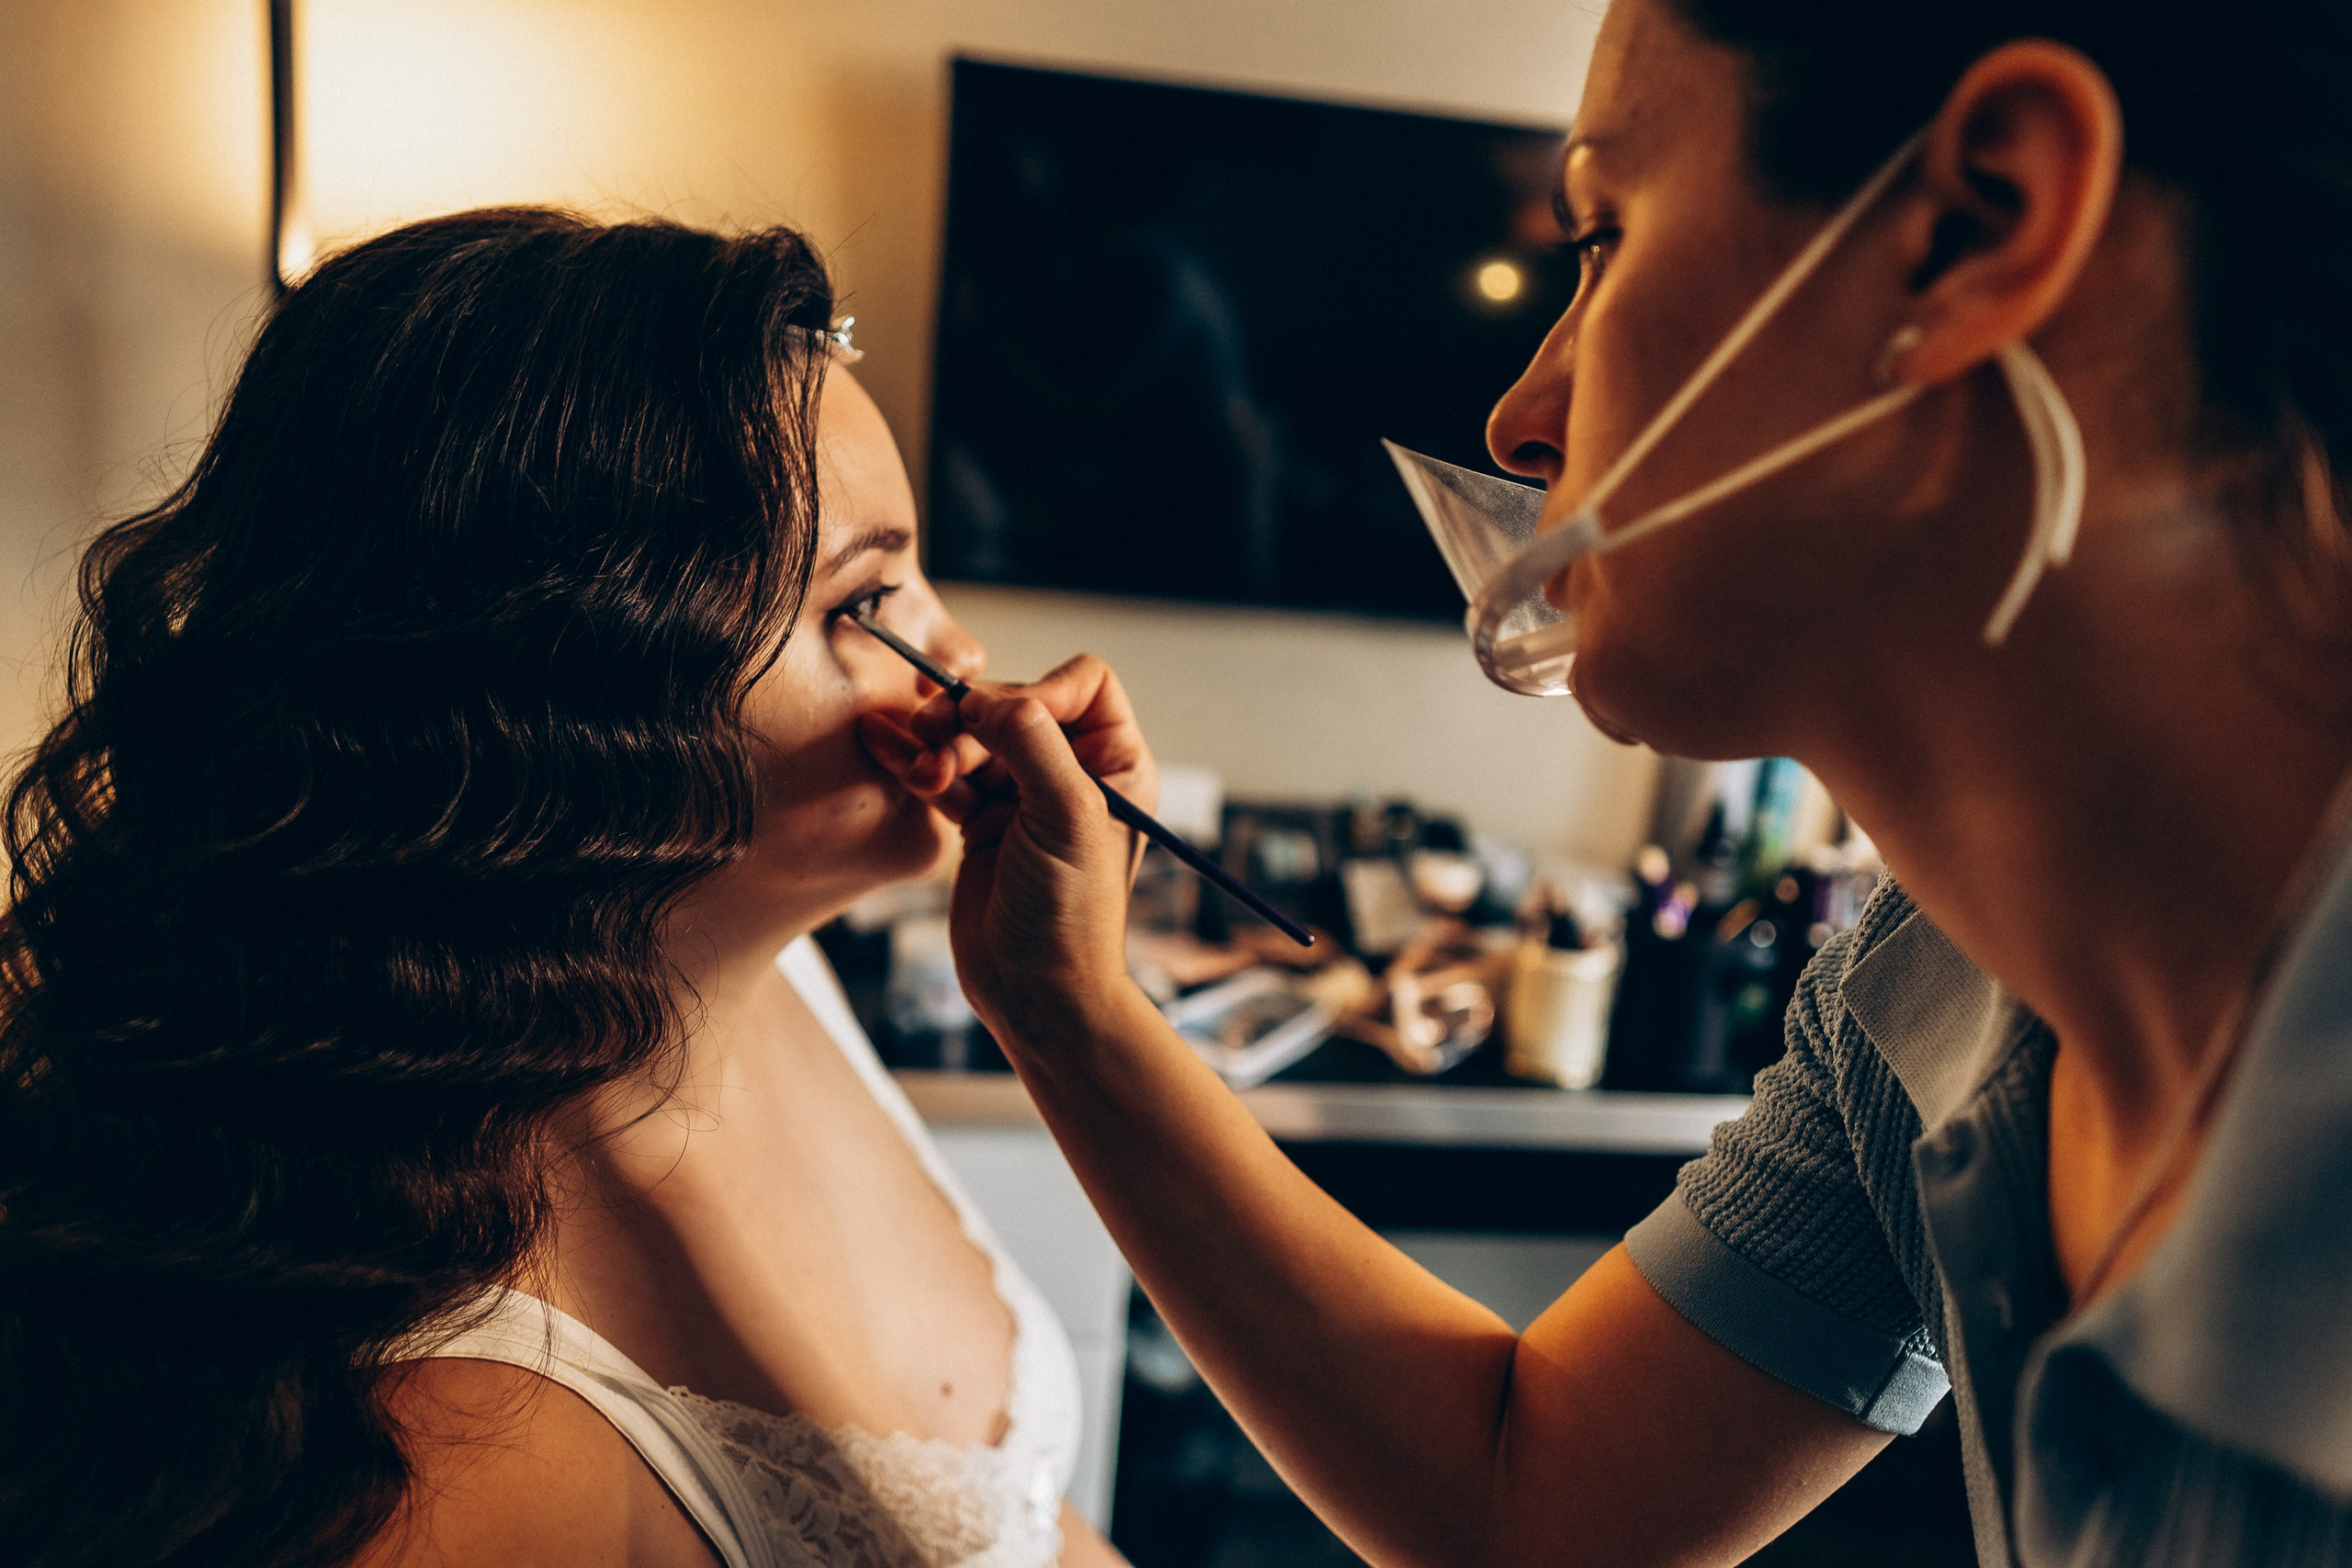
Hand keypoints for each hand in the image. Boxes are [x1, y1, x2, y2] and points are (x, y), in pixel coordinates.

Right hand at [857, 655, 1157, 1039]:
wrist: (1034, 991)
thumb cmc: (1070, 914)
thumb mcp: (1065, 815)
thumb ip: (1031, 742)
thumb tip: (984, 696)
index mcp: (1117, 764)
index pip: (1083, 686)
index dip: (1039, 689)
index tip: (1001, 717)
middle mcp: (1074, 773)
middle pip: (1014, 706)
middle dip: (970, 720)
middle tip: (936, 741)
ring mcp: (1024, 797)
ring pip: (973, 737)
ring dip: (939, 744)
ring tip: (922, 772)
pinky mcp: (982, 821)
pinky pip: (945, 772)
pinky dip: (917, 762)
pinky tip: (890, 750)